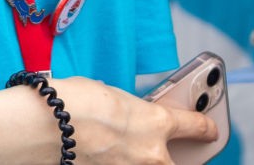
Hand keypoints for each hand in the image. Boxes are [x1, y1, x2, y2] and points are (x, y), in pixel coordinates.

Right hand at [48, 76, 218, 164]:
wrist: (42, 128)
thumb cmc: (70, 103)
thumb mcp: (107, 95)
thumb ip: (124, 109)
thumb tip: (122, 116)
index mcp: (155, 122)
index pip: (196, 126)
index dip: (207, 127)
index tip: (211, 129)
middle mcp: (151, 154)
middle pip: (178, 164)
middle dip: (173, 158)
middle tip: (164, 151)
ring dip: (141, 160)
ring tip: (121, 150)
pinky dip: (115, 164)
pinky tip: (102, 157)